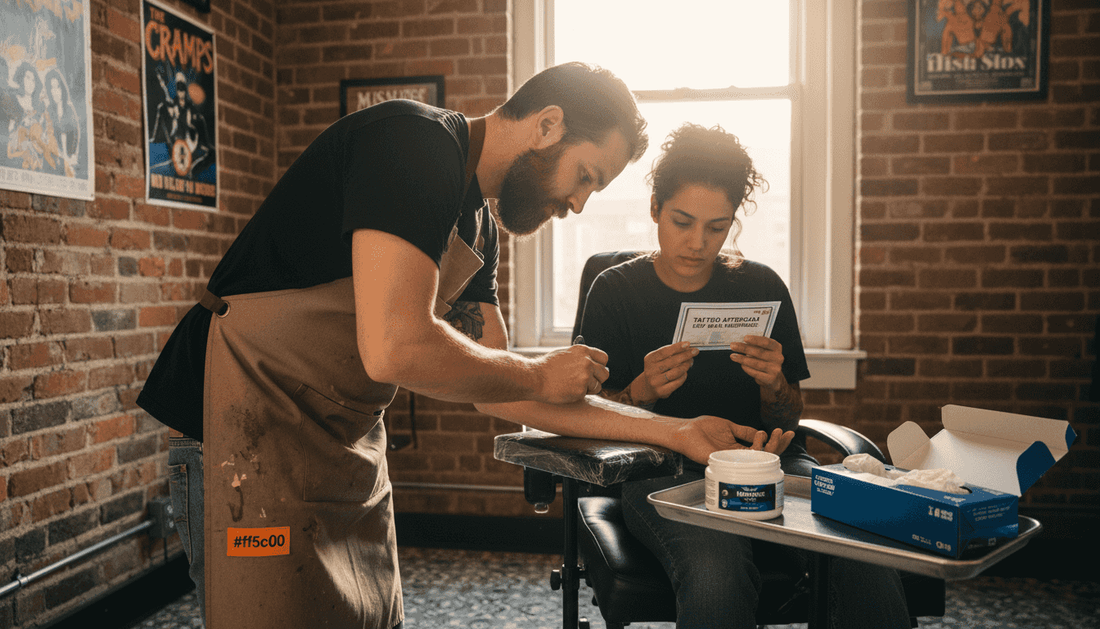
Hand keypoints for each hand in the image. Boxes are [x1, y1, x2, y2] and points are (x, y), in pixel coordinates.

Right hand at [532, 344, 608, 403]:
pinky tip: (567, 390)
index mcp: (583, 351)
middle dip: (597, 379)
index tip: (595, 371)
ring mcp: (585, 376)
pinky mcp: (581, 390)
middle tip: (586, 382)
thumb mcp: (564, 354)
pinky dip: (579, 394)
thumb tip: (593, 362)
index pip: (604, 358)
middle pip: (605, 373)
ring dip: (589, 388)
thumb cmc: (546, 367)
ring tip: (573, 386)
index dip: (600, 366)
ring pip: (598, 386)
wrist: (534, 378)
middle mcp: (587, 362)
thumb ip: (580, 357)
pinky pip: (587, 394)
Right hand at [632, 342, 697, 401]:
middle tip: (694, 351)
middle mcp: (651, 370)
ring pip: (676, 372)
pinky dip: (683, 376)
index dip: (676, 347)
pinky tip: (684, 373)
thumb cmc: (656, 371)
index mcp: (650, 359)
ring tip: (689, 362)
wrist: (648, 387)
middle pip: (672, 361)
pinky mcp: (662, 391)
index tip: (687, 344)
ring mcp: (656, 381)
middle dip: (685, 355)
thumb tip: (685, 349)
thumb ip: (669, 354)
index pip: (664, 351)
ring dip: (686, 366)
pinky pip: (677, 382)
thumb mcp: (658, 359)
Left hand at [673, 418, 793, 464]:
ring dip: (770, 447)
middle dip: (778, 446)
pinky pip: (744, 460)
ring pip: (757, 459)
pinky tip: (760, 439)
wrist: (685, 430)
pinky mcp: (723, 460)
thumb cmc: (702, 428)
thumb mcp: (729, 426)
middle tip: (785, 434)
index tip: (785, 432)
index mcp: (738, 449)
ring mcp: (731, 460)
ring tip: (772, 434)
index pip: (761, 449)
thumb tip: (762, 432)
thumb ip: (745, 431)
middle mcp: (737, 456)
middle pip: (763, 456)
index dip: (775, 442)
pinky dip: (756, 450)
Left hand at [729, 335, 784, 391]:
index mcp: (777, 348)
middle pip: (759, 352)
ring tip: (733, 356)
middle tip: (733, 346)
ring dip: (742, 359)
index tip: (745, 338)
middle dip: (744, 348)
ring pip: (755, 363)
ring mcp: (775, 369)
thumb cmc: (765, 360)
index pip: (767, 342)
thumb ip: (756, 346)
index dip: (756, 340)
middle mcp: (778, 358)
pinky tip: (741, 365)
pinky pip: (755, 373)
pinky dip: (747, 368)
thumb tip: (741, 342)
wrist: (773, 377)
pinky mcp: (770, 378)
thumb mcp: (765, 350)